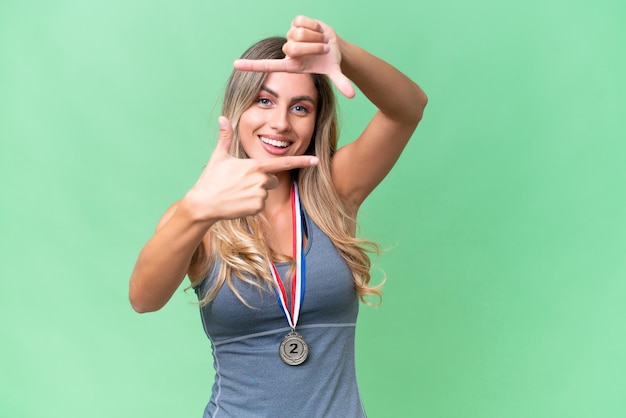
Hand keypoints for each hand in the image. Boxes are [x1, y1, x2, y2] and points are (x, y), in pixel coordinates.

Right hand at [184, 116, 318, 220]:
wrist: (204, 203)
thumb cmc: (211, 179)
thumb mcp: (219, 156)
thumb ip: (225, 137)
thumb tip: (222, 118)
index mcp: (255, 165)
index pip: (283, 162)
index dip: (301, 161)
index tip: (316, 161)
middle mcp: (261, 179)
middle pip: (271, 180)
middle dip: (261, 181)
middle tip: (241, 183)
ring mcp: (260, 194)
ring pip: (265, 193)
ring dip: (255, 193)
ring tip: (237, 193)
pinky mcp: (257, 207)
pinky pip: (260, 205)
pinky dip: (251, 205)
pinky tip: (238, 203)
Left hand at [233, 15, 354, 97]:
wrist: (335, 46)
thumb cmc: (330, 61)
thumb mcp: (334, 71)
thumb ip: (342, 82)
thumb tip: (353, 95)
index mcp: (291, 65)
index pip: (267, 66)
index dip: (251, 66)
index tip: (235, 65)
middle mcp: (288, 51)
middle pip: (292, 46)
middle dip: (311, 48)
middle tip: (322, 50)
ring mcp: (290, 36)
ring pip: (298, 33)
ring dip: (315, 37)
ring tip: (320, 42)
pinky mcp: (295, 22)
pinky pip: (302, 21)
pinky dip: (314, 25)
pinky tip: (317, 30)